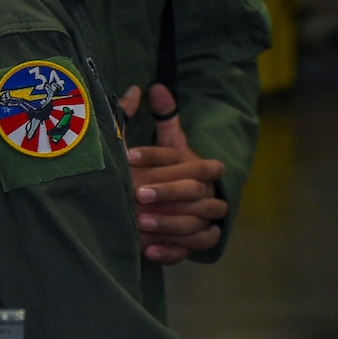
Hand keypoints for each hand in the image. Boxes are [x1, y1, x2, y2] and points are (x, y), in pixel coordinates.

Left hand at [119, 84, 227, 264]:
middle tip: (138, 193)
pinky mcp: (200, 243)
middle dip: (167, 191)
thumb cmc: (174, 172)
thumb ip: (165, 118)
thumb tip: (153, 87)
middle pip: (194, 192)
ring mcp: (207, 220)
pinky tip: (148, 250)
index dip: (156, 156)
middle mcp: (209, 193)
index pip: (185, 158)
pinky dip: (171, 251)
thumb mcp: (171, 145)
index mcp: (201, 166)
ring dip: (169, 224)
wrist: (191, 206)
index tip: (128, 156)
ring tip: (140, 223)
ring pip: (196, 224)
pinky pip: (190, 250)